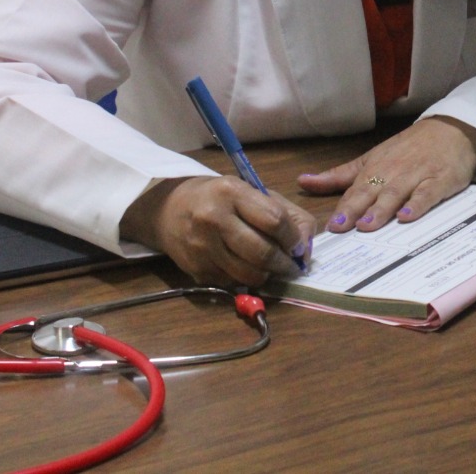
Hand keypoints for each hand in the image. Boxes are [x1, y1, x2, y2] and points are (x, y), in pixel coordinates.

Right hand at [120, 176, 316, 286]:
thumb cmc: (221, 199)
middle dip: (285, 264)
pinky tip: (246, 267)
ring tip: (272, 267)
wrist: (169, 209)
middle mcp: (213, 218)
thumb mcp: (253, 193)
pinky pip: (232, 282)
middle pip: (262, 252)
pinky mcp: (195, 270)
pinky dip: (246, 279)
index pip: (274, 221)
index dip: (293, 239)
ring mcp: (201, 247)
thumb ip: (287, 215)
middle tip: (292, 266)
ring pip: (248, 274)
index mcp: (232, 192)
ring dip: (268, 275)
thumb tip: (306, 249)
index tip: (299, 246)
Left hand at [298, 116, 475, 232]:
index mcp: (375, 168)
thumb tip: (303, 182)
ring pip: (396, 192)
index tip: (331, 226)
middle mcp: (393, 171)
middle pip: (372, 191)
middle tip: (344, 227)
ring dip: (382, 208)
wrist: (451, 129)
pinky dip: (417, 205)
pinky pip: (427, 194)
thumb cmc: (409, 147)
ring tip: (369, 225)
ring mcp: (417, 175)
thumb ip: (339, 175)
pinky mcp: (439, 180)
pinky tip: (407, 217)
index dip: (343, 207)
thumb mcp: (372, 158)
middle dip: (357, 208)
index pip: (355, 190)